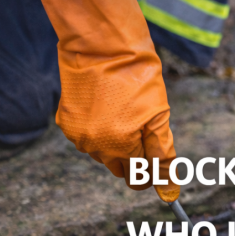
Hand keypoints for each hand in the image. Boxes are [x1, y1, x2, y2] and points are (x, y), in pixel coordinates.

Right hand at [40, 0, 179, 201]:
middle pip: (121, 168)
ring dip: (118, 141)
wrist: (100, 41)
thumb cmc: (137, 77)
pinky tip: (109, 106)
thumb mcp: (159, 118)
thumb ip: (163, 158)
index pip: (139, 178)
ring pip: (105, 153)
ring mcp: (76, 134)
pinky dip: (101, 128)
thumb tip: (169, 194)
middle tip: (146, 125)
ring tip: (126, 110)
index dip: (153, 170)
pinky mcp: (65, 121)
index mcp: (118, 147)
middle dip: (136, 155)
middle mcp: (93, 146)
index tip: (158, 156)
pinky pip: (89, 137)